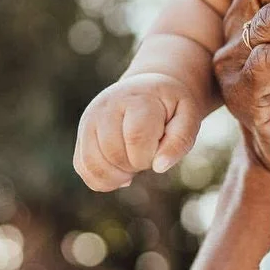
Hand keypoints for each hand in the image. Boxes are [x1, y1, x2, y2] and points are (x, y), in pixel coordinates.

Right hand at [74, 72, 208, 190]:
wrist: (149, 89)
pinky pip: (82, 167)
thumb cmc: (171, 107)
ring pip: (93, 164)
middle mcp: (107, 106)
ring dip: (117, 176)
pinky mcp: (82, 134)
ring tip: (133, 163)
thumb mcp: (188, 116)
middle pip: (113, 153)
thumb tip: (159, 167)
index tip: (158, 150)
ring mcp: (90, 119)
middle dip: (135, 165)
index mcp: (137, 98)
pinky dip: (102, 179)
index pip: (136, 137)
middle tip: (148, 153)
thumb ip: (180, 140)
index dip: (149, 156)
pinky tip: (120, 171)